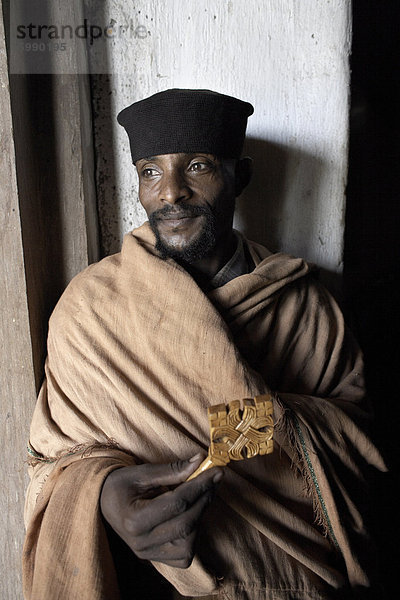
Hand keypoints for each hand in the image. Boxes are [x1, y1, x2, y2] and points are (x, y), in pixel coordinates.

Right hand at [100, 454, 222, 567]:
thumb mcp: (141, 472)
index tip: (216, 470)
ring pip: (189, 541)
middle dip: (205, 498)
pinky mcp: (156, 559)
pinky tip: (191, 514)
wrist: (103, 503)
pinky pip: (185, 554)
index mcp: (134, 520)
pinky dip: (194, 533)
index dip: (200, 485)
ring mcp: (148, 554)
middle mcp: (141, 543)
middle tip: (215, 478)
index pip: (177, 503)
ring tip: (201, 493)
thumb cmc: (121, 485)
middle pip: (186, 523)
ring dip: (201, 515)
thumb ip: (171, 470)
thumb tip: (200, 461)